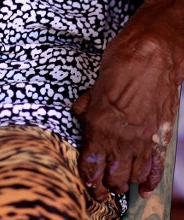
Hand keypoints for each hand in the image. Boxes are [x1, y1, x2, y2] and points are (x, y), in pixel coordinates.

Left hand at [73, 6, 180, 200]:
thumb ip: (88, 105)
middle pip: (112, 175)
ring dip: (124, 183)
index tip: (85, 184)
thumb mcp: (95, 82)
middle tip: (100, 189)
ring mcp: (143, 138)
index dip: (87, 177)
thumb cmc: (121, 61)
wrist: (155, 53)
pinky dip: (150, 180)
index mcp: (99, 122)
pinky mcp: (162, 135)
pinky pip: (156, 166)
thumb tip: (80, 116)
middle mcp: (121, 136)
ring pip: (132, 174)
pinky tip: (144, 188)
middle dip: (105, 185)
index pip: (90, 162)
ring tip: (117, 187)